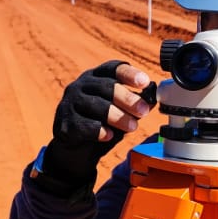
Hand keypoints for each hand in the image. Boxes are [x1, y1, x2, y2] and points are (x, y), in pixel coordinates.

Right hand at [35, 61, 156, 190]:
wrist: (76, 149)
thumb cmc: (102, 123)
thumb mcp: (121, 112)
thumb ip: (135, 104)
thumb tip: (153, 99)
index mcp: (96, 77)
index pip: (112, 68)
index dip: (129, 74)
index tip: (145, 82)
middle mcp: (80, 86)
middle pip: (106, 86)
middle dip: (127, 99)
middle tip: (143, 111)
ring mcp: (70, 103)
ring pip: (96, 105)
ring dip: (118, 116)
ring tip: (133, 126)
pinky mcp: (64, 123)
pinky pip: (84, 125)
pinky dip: (100, 130)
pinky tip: (110, 136)